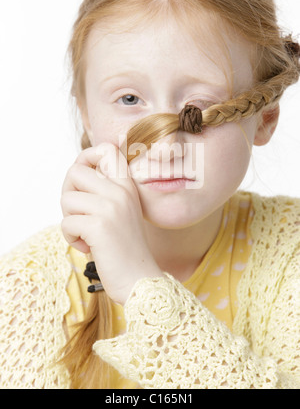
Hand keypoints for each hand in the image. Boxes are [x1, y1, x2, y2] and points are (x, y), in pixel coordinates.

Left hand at [61, 142, 162, 304]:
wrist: (140, 280)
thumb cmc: (125, 248)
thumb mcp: (121, 211)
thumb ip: (105, 190)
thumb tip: (76, 173)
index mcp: (127, 185)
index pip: (106, 149)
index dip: (86, 157)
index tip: (83, 179)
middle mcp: (121, 191)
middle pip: (75, 170)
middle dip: (69, 193)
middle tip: (79, 213)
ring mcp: (111, 207)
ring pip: (67, 197)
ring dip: (69, 219)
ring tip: (85, 233)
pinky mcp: (99, 226)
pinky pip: (66, 222)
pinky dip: (71, 237)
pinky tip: (88, 246)